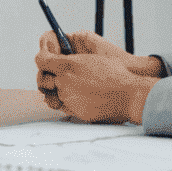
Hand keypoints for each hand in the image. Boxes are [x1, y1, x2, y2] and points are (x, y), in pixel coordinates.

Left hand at [33, 39, 155, 123]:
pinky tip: (76, 97)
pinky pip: (63, 107)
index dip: (42, 58)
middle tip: (54, 74)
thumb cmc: (115, 75)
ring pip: (51, 95)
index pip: (41, 60)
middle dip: (47, 76)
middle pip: (42, 79)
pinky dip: (65, 102)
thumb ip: (70, 60)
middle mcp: (65, 82)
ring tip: (66, 87)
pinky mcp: (77, 112)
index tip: (45, 59)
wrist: (130, 95)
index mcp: (67, 66)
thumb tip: (59, 59)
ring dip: (55, 90)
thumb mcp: (91, 58)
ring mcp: (70, 99)